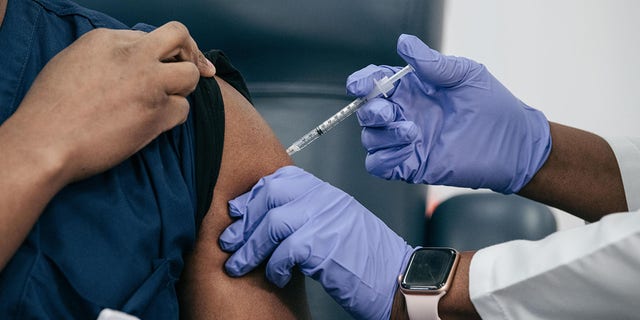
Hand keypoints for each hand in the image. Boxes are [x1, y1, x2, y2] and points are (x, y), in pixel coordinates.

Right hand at [5, 21, 214, 182]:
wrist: (46, 142)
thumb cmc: (52, 109)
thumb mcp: (73, 62)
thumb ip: (108, 55)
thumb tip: (133, 58)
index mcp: (110, 39)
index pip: (151, 36)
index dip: (158, 53)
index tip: (161, 65)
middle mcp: (134, 56)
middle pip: (180, 37)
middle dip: (191, 53)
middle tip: (197, 70)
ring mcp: (149, 83)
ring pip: (191, 75)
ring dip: (183, 89)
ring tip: (164, 102)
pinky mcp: (157, 114)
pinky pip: (184, 111)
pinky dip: (173, 118)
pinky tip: (154, 124)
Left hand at [219, 166, 414, 319]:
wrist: (399, 279)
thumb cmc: (368, 260)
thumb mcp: (338, 226)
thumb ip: (308, 216)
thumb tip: (268, 222)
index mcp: (328, 193)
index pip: (282, 177)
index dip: (253, 195)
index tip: (238, 213)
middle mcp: (327, 200)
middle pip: (271, 194)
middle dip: (244, 220)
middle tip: (229, 241)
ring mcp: (327, 220)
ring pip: (272, 223)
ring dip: (249, 248)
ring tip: (238, 265)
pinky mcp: (326, 246)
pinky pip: (284, 251)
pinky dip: (272, 267)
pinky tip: (274, 277)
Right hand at [346, 34, 550, 193]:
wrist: (514, 144)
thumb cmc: (494, 107)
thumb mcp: (465, 75)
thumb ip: (432, 63)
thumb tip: (404, 43)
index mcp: (413, 89)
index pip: (375, 82)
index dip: (363, 82)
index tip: (361, 85)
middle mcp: (406, 114)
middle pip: (367, 112)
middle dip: (371, 110)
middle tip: (391, 111)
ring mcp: (407, 141)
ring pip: (371, 138)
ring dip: (382, 135)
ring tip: (411, 131)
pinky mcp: (412, 165)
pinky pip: (379, 164)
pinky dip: (382, 158)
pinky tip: (406, 149)